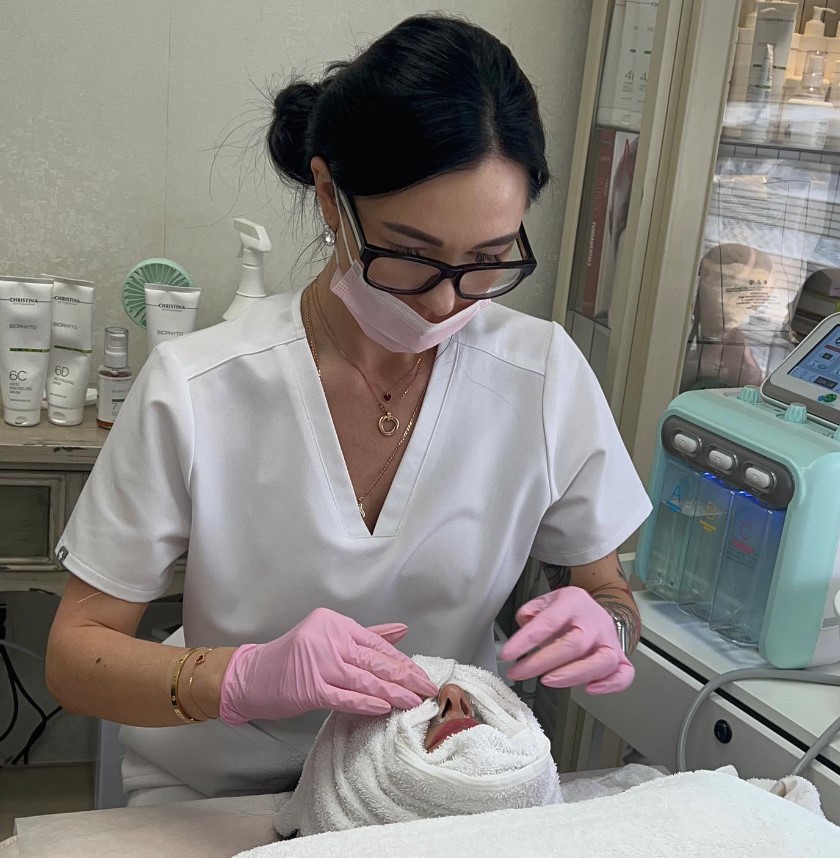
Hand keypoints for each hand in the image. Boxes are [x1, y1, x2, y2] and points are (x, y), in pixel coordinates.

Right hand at [218, 608, 438, 724]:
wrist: (252, 676)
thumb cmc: (293, 659)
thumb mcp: (329, 638)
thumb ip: (367, 635)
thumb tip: (402, 630)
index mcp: (336, 623)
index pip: (377, 644)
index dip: (402, 662)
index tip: (422, 676)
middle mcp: (329, 638)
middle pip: (375, 660)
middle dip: (404, 677)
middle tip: (428, 690)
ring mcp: (319, 662)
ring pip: (364, 679)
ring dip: (392, 693)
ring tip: (413, 702)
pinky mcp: (309, 687)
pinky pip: (345, 696)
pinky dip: (366, 702)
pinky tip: (384, 708)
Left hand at [500, 587, 633, 694]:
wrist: (596, 612)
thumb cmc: (569, 612)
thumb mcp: (547, 601)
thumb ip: (532, 611)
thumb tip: (524, 621)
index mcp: (574, 603)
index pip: (549, 621)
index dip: (527, 639)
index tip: (508, 653)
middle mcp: (595, 622)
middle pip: (575, 643)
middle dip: (544, 661)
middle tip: (520, 672)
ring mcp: (609, 642)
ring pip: (602, 660)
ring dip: (573, 675)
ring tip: (547, 681)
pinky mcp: (620, 660)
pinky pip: (623, 675)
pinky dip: (609, 685)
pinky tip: (589, 689)